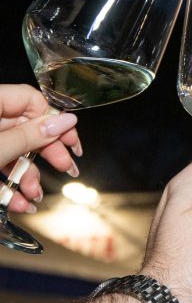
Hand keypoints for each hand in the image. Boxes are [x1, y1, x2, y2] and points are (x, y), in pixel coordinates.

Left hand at [0, 84, 81, 212]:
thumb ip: (30, 135)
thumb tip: (65, 120)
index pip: (31, 99)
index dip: (54, 119)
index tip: (71, 142)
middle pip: (25, 127)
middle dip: (46, 153)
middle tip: (66, 167)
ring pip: (12, 153)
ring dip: (28, 177)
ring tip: (34, 195)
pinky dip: (9, 188)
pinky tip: (19, 203)